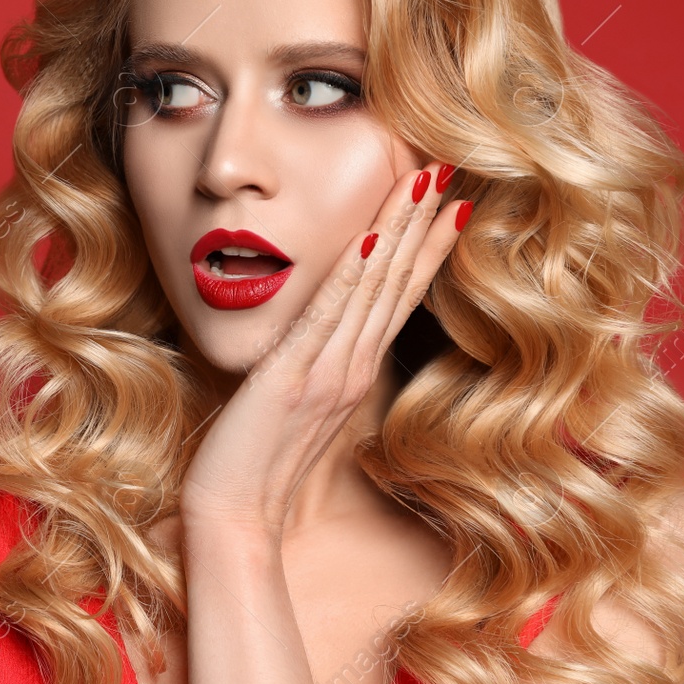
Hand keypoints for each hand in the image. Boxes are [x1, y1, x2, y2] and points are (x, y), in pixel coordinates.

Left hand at [179, 161, 469, 534]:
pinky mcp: (293, 380)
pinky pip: (327, 318)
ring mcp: (327, 373)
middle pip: (397, 282)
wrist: (233, 518)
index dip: (424, 245)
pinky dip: (349, 277)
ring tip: (426, 179)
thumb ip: (313, 369)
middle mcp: (350, 368)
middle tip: (449, 165)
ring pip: (374, 289)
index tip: (447, 198)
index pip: (397, 296)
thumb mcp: (292, 406)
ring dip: (400, 230)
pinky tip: (367, 237)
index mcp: (351, 372)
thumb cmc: (255, 465)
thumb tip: (316, 338)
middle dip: (423, 221)